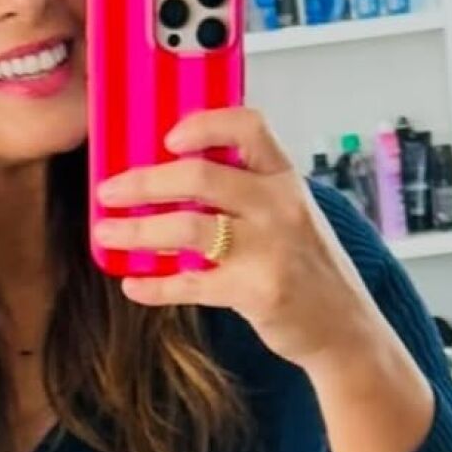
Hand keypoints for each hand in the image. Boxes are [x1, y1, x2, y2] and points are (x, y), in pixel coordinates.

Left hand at [93, 108, 384, 371]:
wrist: (345, 326)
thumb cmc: (306, 264)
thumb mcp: (288, 213)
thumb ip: (244, 192)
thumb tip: (165, 177)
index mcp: (285, 177)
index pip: (248, 126)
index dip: (203, 124)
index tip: (167, 138)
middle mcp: (280, 205)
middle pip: (200, 176)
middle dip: (144, 182)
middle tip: (108, 191)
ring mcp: (270, 248)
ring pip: (188, 229)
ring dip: (137, 231)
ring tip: (106, 233)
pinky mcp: (258, 290)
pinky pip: (192, 284)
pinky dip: (157, 285)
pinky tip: (134, 284)